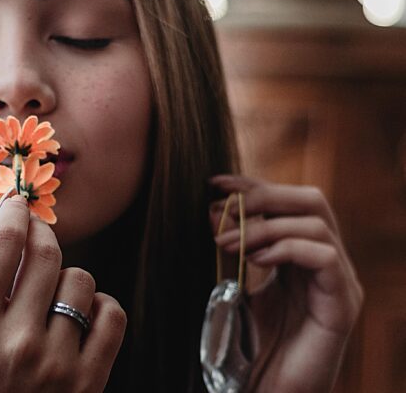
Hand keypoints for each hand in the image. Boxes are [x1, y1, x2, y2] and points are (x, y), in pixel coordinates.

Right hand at [0, 191, 126, 392]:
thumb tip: (1, 219)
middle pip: (47, 253)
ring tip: (49, 299)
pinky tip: (78, 317)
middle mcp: (15, 343)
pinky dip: (99, 305)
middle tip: (35, 236)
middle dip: (41, 234)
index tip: (18, 204)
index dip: (14, 213)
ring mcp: (56, 365)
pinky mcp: (89, 383)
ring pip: (81, 280)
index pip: (2, 244)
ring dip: (66, 278)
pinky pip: (112, 313)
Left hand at [210, 175, 363, 392]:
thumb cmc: (249, 344)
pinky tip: (253, 260)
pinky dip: (286, 248)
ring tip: (225, 242)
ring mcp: (339, 283)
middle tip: (223, 205)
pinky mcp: (342, 306)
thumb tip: (211, 209)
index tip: (214, 182)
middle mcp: (327, 262)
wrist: (267, 392)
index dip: (253, 185)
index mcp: (302, 254)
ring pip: (317, 223)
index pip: (288, 201)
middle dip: (263, 194)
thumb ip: (231, 249)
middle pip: (312, 200)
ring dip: (264, 225)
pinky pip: (325, 256)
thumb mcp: (235, 285)